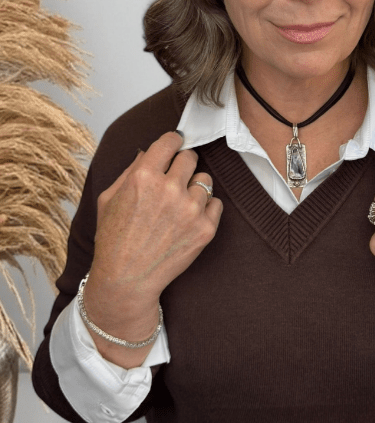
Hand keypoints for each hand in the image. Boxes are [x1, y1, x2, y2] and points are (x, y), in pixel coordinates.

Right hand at [83, 131, 221, 363]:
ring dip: (195, 187)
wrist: (126, 280)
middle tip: (174, 179)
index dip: (173, 142)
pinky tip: (189, 218)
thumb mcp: (109, 198)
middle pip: (190, 158)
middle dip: (182, 165)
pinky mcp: (205, 229)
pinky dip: (206, 208)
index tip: (175, 145)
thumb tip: (149, 151)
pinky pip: (217, 203)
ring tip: (180, 203)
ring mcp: (190, 209)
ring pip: (206, 180)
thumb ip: (130, 170)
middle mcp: (169, 189)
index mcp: (143, 177)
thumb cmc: (114, 239)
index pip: (170, 142)